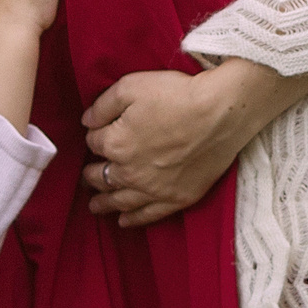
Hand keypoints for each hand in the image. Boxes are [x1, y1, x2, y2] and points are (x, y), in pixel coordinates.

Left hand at [79, 59, 307, 227]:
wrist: (220, 114)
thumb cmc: (175, 95)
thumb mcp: (131, 87)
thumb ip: (102, 106)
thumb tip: (87, 122)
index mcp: (116, 144)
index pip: (95, 144)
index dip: (95, 136)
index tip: (100, 133)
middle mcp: (130, 172)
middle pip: (102, 177)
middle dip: (92, 176)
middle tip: (87, 177)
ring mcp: (154, 190)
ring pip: (120, 201)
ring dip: (104, 204)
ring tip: (95, 207)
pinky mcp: (178, 198)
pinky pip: (149, 215)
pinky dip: (133, 219)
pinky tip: (124, 221)